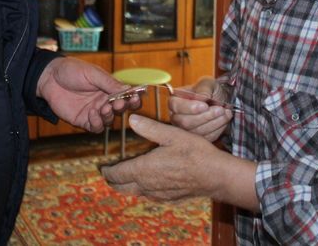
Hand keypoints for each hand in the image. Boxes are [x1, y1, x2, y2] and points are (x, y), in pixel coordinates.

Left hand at [36, 57, 140, 132]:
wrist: (49, 78)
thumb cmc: (72, 70)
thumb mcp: (92, 73)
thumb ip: (109, 83)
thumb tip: (128, 89)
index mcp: (109, 88)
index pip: (127, 95)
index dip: (134, 98)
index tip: (136, 97)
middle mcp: (104, 101)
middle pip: (121, 109)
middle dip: (123, 107)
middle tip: (119, 103)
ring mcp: (94, 112)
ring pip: (109, 120)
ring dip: (109, 116)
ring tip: (103, 108)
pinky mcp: (83, 120)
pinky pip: (95, 127)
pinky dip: (97, 123)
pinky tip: (92, 114)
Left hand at [100, 115, 222, 200]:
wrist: (215, 175)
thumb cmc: (195, 153)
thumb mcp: (172, 134)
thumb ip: (150, 128)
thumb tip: (131, 119)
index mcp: (144, 169)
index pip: (116, 174)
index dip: (106, 171)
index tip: (102, 165)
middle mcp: (147, 185)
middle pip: (121, 187)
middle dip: (113, 180)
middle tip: (109, 171)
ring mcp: (157, 194)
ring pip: (135, 192)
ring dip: (127, 185)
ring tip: (125, 175)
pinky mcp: (168, 198)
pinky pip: (148, 195)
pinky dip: (142, 189)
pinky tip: (148, 181)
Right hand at [168, 77, 232, 141]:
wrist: (220, 100)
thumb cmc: (210, 90)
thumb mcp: (208, 83)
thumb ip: (204, 88)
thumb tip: (202, 97)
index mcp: (175, 100)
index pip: (176, 105)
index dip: (190, 107)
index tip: (205, 105)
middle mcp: (177, 116)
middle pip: (185, 122)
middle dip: (205, 117)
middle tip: (220, 109)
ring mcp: (185, 129)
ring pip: (196, 132)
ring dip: (214, 123)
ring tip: (225, 113)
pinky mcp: (196, 138)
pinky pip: (205, 138)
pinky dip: (217, 130)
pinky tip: (224, 120)